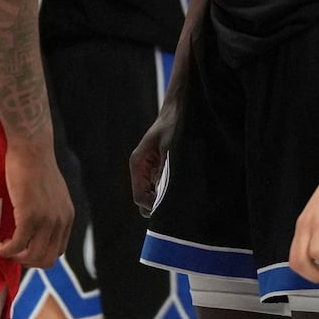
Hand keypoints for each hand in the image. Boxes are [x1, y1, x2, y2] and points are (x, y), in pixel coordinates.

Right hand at [0, 139, 72, 267]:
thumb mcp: (51, 192)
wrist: (31, 147)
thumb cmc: (36, 164)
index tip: (21, 250)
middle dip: (26, 262)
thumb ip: (49, 209)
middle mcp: (61, 221)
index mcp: (67, 216)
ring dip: (14, 257)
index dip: (38, 256)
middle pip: (46, 259)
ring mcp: (46, 220)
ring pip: (32, 256)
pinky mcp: (30, 216)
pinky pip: (16, 245)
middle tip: (10, 252)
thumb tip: (37, 225)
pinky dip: (5, 250)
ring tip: (2, 247)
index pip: (57, 251)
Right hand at [129, 101, 178, 217]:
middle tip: (176, 203)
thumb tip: (164, 194)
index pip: (139, 197)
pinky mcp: (158, 170)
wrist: (177, 112)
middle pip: (144, 200)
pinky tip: (181, 187)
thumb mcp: (170, 148)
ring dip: (164, 198)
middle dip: (158, 205)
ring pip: (152, 196)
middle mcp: (141, 170)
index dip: (152, 206)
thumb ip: (164, 171)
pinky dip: (168, 192)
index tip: (169, 206)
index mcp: (138, 164)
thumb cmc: (172, 127)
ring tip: (180, 194)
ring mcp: (149, 171)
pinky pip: (160, 189)